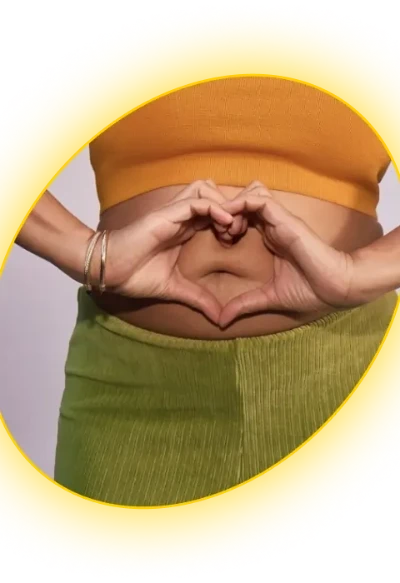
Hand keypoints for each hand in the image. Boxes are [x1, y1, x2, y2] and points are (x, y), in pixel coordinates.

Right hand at [104, 181, 237, 323]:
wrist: (109, 271)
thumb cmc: (135, 276)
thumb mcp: (175, 289)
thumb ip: (198, 298)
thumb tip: (219, 318)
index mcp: (184, 231)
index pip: (214, 215)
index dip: (230, 222)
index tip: (237, 240)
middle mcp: (181, 218)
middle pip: (214, 196)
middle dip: (231, 209)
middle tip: (239, 231)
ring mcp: (173, 213)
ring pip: (206, 190)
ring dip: (223, 205)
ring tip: (231, 227)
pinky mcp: (166, 214)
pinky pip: (196, 201)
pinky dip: (214, 207)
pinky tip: (225, 223)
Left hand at [219, 182, 372, 327]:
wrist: (335, 289)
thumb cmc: (309, 292)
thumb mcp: (267, 298)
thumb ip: (244, 304)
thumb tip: (221, 321)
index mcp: (270, 238)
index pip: (244, 217)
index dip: (226, 224)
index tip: (221, 242)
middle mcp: (274, 225)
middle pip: (244, 201)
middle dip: (226, 211)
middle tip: (219, 232)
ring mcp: (279, 220)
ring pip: (251, 193)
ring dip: (233, 205)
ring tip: (226, 227)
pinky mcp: (284, 218)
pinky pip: (258, 199)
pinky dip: (240, 204)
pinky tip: (231, 224)